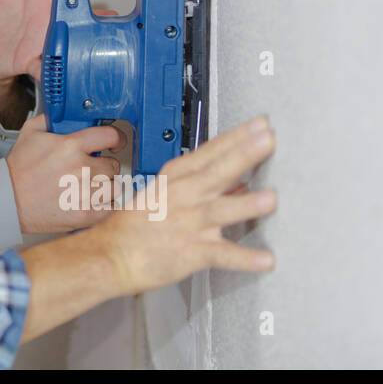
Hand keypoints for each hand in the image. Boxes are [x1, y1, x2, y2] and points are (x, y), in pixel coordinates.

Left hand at [0, 0, 109, 107]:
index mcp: (41, 2)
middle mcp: (46, 22)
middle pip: (76, 17)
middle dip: (97, 17)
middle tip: (114, 17)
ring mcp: (42, 42)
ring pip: (70, 41)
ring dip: (83, 42)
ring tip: (98, 42)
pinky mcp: (34, 61)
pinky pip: (49, 66)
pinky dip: (57, 69)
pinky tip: (65, 69)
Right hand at [6, 113, 124, 233]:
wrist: (8, 200)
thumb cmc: (19, 169)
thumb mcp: (29, 133)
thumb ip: (50, 119)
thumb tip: (64, 114)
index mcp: (70, 146)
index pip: (111, 136)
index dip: (116, 138)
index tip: (116, 143)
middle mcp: (81, 169)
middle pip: (114, 165)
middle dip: (104, 166)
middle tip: (90, 169)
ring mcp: (85, 194)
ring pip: (115, 187)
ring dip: (105, 187)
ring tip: (90, 187)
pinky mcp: (85, 215)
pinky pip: (111, 208)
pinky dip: (106, 206)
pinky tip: (93, 202)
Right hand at [94, 115, 276, 294]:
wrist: (111, 254)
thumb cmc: (136, 225)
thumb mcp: (165, 196)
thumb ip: (206, 189)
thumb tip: (241, 182)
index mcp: (176, 179)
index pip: (210, 152)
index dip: (236, 137)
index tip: (260, 124)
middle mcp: (183, 197)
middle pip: (217, 171)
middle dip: (243, 154)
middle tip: (268, 138)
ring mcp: (187, 224)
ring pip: (219, 211)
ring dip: (245, 204)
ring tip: (271, 198)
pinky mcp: (191, 252)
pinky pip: (222, 255)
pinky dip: (245, 259)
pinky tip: (267, 259)